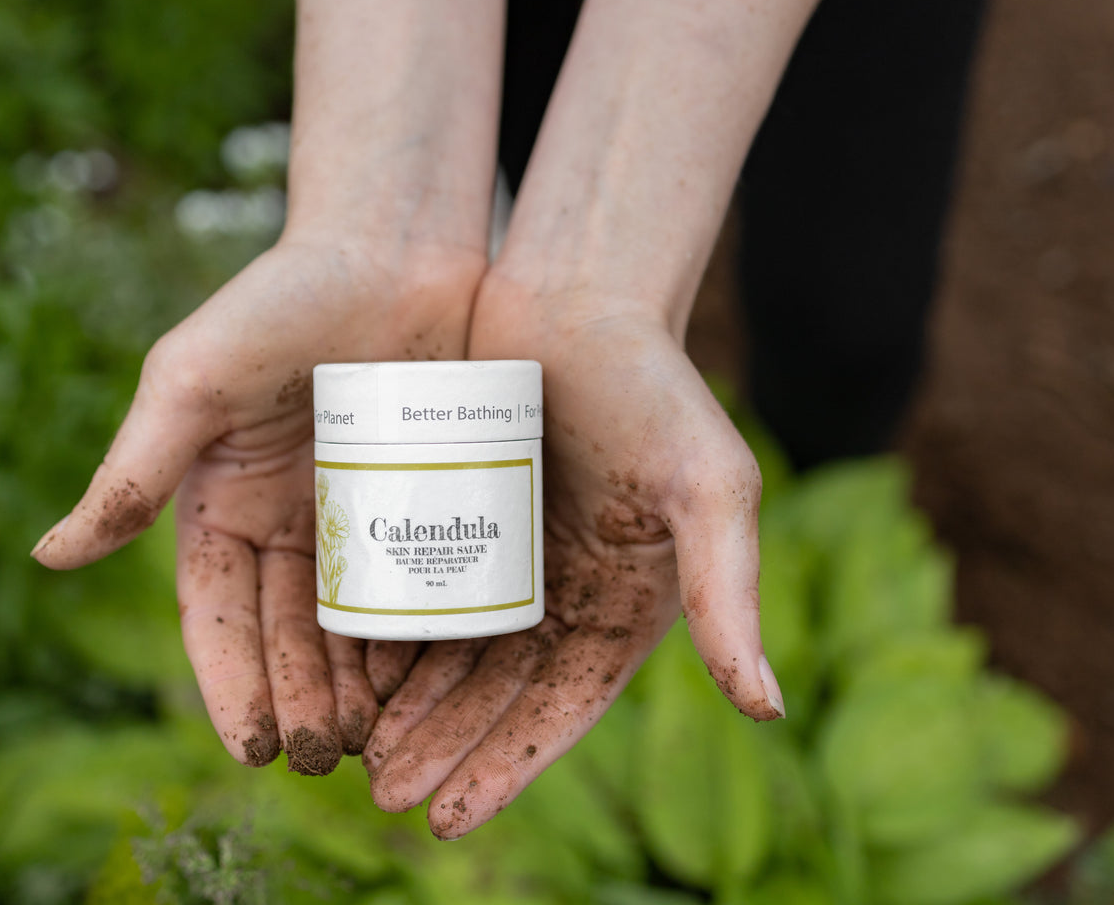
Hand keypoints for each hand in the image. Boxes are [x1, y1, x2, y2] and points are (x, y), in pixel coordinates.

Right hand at [32, 230, 483, 773]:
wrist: (394, 247)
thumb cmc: (282, 299)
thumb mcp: (193, 379)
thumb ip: (134, 469)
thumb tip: (50, 557)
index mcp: (220, 504)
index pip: (219, 615)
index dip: (231, 683)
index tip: (254, 745)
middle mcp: (284, 522)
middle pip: (288, 635)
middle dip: (301, 700)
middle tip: (327, 757)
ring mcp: (355, 516)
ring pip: (350, 626)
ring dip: (357, 687)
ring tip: (378, 740)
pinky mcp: (417, 501)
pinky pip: (414, 585)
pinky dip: (416, 637)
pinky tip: (433, 682)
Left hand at [361, 277, 783, 837]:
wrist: (577, 297)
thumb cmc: (654, 385)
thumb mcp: (706, 483)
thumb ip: (730, 591)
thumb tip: (767, 709)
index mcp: (630, 602)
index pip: (564, 706)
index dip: (509, 764)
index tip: (448, 815)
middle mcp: (572, 594)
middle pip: (500, 694)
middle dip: (445, 749)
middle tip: (383, 794)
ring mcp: (516, 559)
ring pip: (455, 657)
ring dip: (411, 710)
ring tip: (357, 754)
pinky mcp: (466, 520)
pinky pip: (424, 596)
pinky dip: (391, 641)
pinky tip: (346, 673)